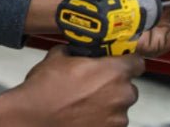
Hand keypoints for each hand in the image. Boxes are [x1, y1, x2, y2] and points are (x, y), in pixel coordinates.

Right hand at [0, 46, 144, 126]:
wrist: (32, 117)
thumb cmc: (45, 90)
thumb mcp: (58, 57)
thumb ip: (76, 51)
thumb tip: (77, 50)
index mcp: (114, 72)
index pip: (137, 62)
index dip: (127, 62)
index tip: (119, 64)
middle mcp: (121, 95)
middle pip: (128, 87)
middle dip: (114, 86)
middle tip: (93, 86)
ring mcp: (117, 118)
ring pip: (120, 107)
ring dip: (108, 104)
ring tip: (84, 104)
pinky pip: (111, 123)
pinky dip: (101, 120)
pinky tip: (83, 115)